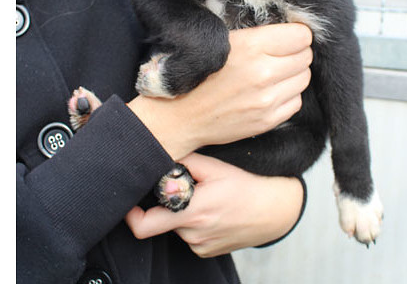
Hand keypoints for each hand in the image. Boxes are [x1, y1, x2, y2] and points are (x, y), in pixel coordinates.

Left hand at [124, 153, 303, 256]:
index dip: (131, 215)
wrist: (276, 211)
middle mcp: (193, 234)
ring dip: (182, 211)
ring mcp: (200, 245)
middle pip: (162, 219)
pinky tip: (213, 210)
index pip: (144, 225)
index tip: (129, 202)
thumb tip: (161, 155)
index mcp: (191, 212)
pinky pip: (190, 234)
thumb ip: (185, 162)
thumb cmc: (248, 186)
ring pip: (176, 226)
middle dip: (167, 203)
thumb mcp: (216, 167)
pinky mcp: (207, 251)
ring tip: (206, 197)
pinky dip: (194, 222)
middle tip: (185, 187)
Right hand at [129, 23, 312, 159]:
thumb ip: (255, 32)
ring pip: (304, 78)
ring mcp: (267, 100)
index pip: (301, 36)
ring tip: (273, 73)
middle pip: (305, 56)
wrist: (179, 116)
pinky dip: (288, 95)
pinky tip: (269, 91)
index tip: (287, 36)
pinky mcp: (268, 120)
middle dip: (295, 52)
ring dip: (293, 74)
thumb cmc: (197, 74)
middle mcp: (263, 73)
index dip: (296, 34)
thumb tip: (286, 25)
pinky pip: (297, 101)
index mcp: (250, 47)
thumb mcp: (221, 40)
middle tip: (279, 54)